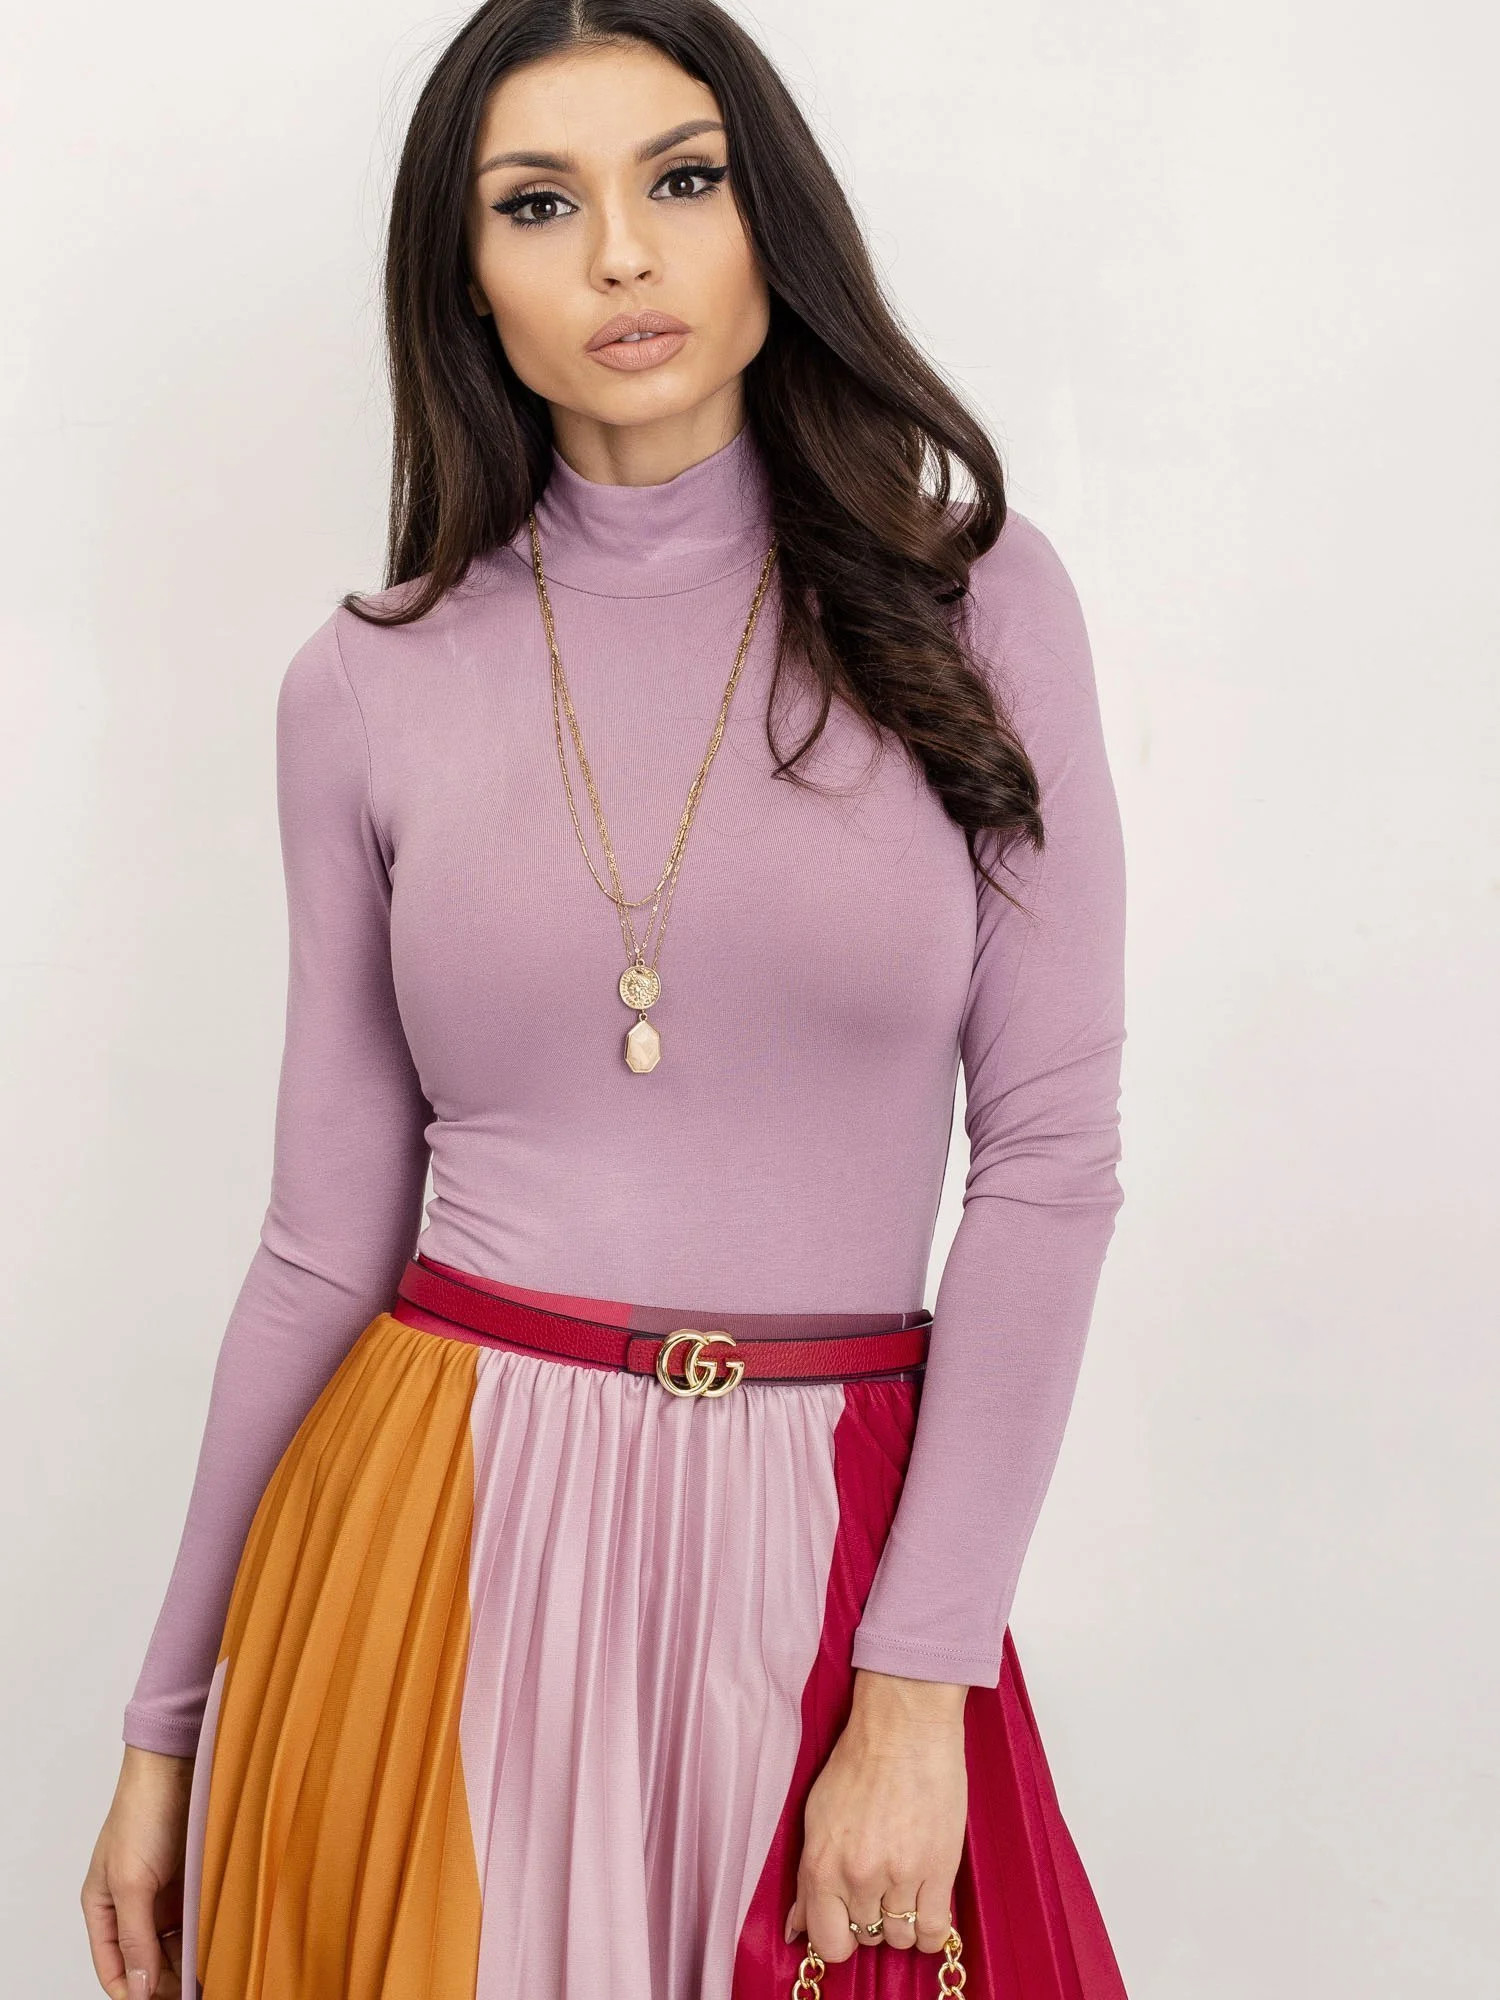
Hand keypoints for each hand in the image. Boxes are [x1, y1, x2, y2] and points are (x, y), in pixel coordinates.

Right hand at [81, 1745, 193, 1998]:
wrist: (178, 1762)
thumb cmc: (143, 1810)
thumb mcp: (131, 1881)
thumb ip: (134, 1937)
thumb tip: (137, 1990)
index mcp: (103, 1907)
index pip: (115, 1968)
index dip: (135, 1992)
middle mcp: (132, 1904)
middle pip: (147, 1961)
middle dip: (167, 1980)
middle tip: (196, 1990)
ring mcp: (163, 1892)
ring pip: (175, 1943)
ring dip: (190, 1959)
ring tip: (212, 1972)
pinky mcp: (191, 1879)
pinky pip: (196, 1919)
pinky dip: (206, 1934)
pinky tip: (221, 1945)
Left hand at [785, 1667, 967, 1965]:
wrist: (904, 1725)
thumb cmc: (859, 1760)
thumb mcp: (816, 1815)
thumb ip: (808, 1876)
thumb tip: (799, 1925)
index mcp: (821, 1864)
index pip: (827, 1942)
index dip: (838, 1937)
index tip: (846, 1922)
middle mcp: (857, 1876)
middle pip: (866, 1937)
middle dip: (869, 1918)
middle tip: (877, 1887)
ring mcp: (900, 1876)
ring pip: (900, 1937)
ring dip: (900, 1921)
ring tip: (903, 1889)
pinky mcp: (939, 1869)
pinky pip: (934, 1931)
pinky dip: (929, 1930)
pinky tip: (925, 1907)